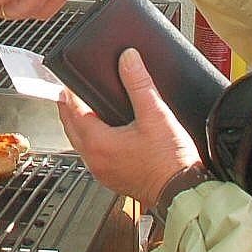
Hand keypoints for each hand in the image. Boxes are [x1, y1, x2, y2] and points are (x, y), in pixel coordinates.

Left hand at [58, 48, 205, 204]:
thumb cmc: (169, 162)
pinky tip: (105, 135)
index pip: (72, 111)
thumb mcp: (155, 114)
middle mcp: (95, 161)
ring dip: (79, 126)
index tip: (67, 80)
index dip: (68, 93)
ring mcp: (103, 173)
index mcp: (98, 143)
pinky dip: (92, 142)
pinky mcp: (113, 180)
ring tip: (85, 110)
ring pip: (81, 144)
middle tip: (70, 92)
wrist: (184, 192)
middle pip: (70, 128)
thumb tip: (128, 59)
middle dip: (68, 109)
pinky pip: (94, 156)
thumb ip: (139, 83)